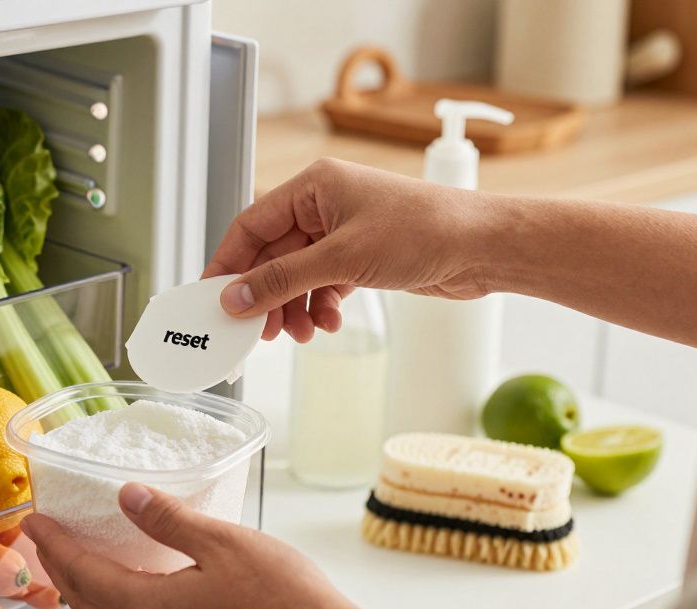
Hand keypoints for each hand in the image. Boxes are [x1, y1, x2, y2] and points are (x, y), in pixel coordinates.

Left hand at [20, 482, 342, 608]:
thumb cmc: (283, 599)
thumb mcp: (223, 541)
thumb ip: (169, 519)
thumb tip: (128, 497)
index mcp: (150, 608)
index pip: (82, 574)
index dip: (54, 545)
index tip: (35, 521)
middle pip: (86, 603)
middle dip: (60, 569)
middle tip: (46, 539)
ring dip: (87, 589)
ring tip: (79, 559)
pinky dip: (118, 601)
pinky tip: (134, 583)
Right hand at [204, 158, 495, 341]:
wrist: (484, 246)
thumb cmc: (425, 230)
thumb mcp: (342, 259)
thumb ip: (282, 281)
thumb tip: (235, 298)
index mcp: (314, 186)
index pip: (251, 224)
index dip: (228, 263)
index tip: (212, 298)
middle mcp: (325, 205)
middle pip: (273, 255)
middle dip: (266, 295)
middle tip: (256, 331)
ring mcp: (344, 232)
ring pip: (298, 276)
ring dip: (294, 308)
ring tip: (301, 334)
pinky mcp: (362, 257)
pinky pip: (323, 285)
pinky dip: (321, 307)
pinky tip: (330, 323)